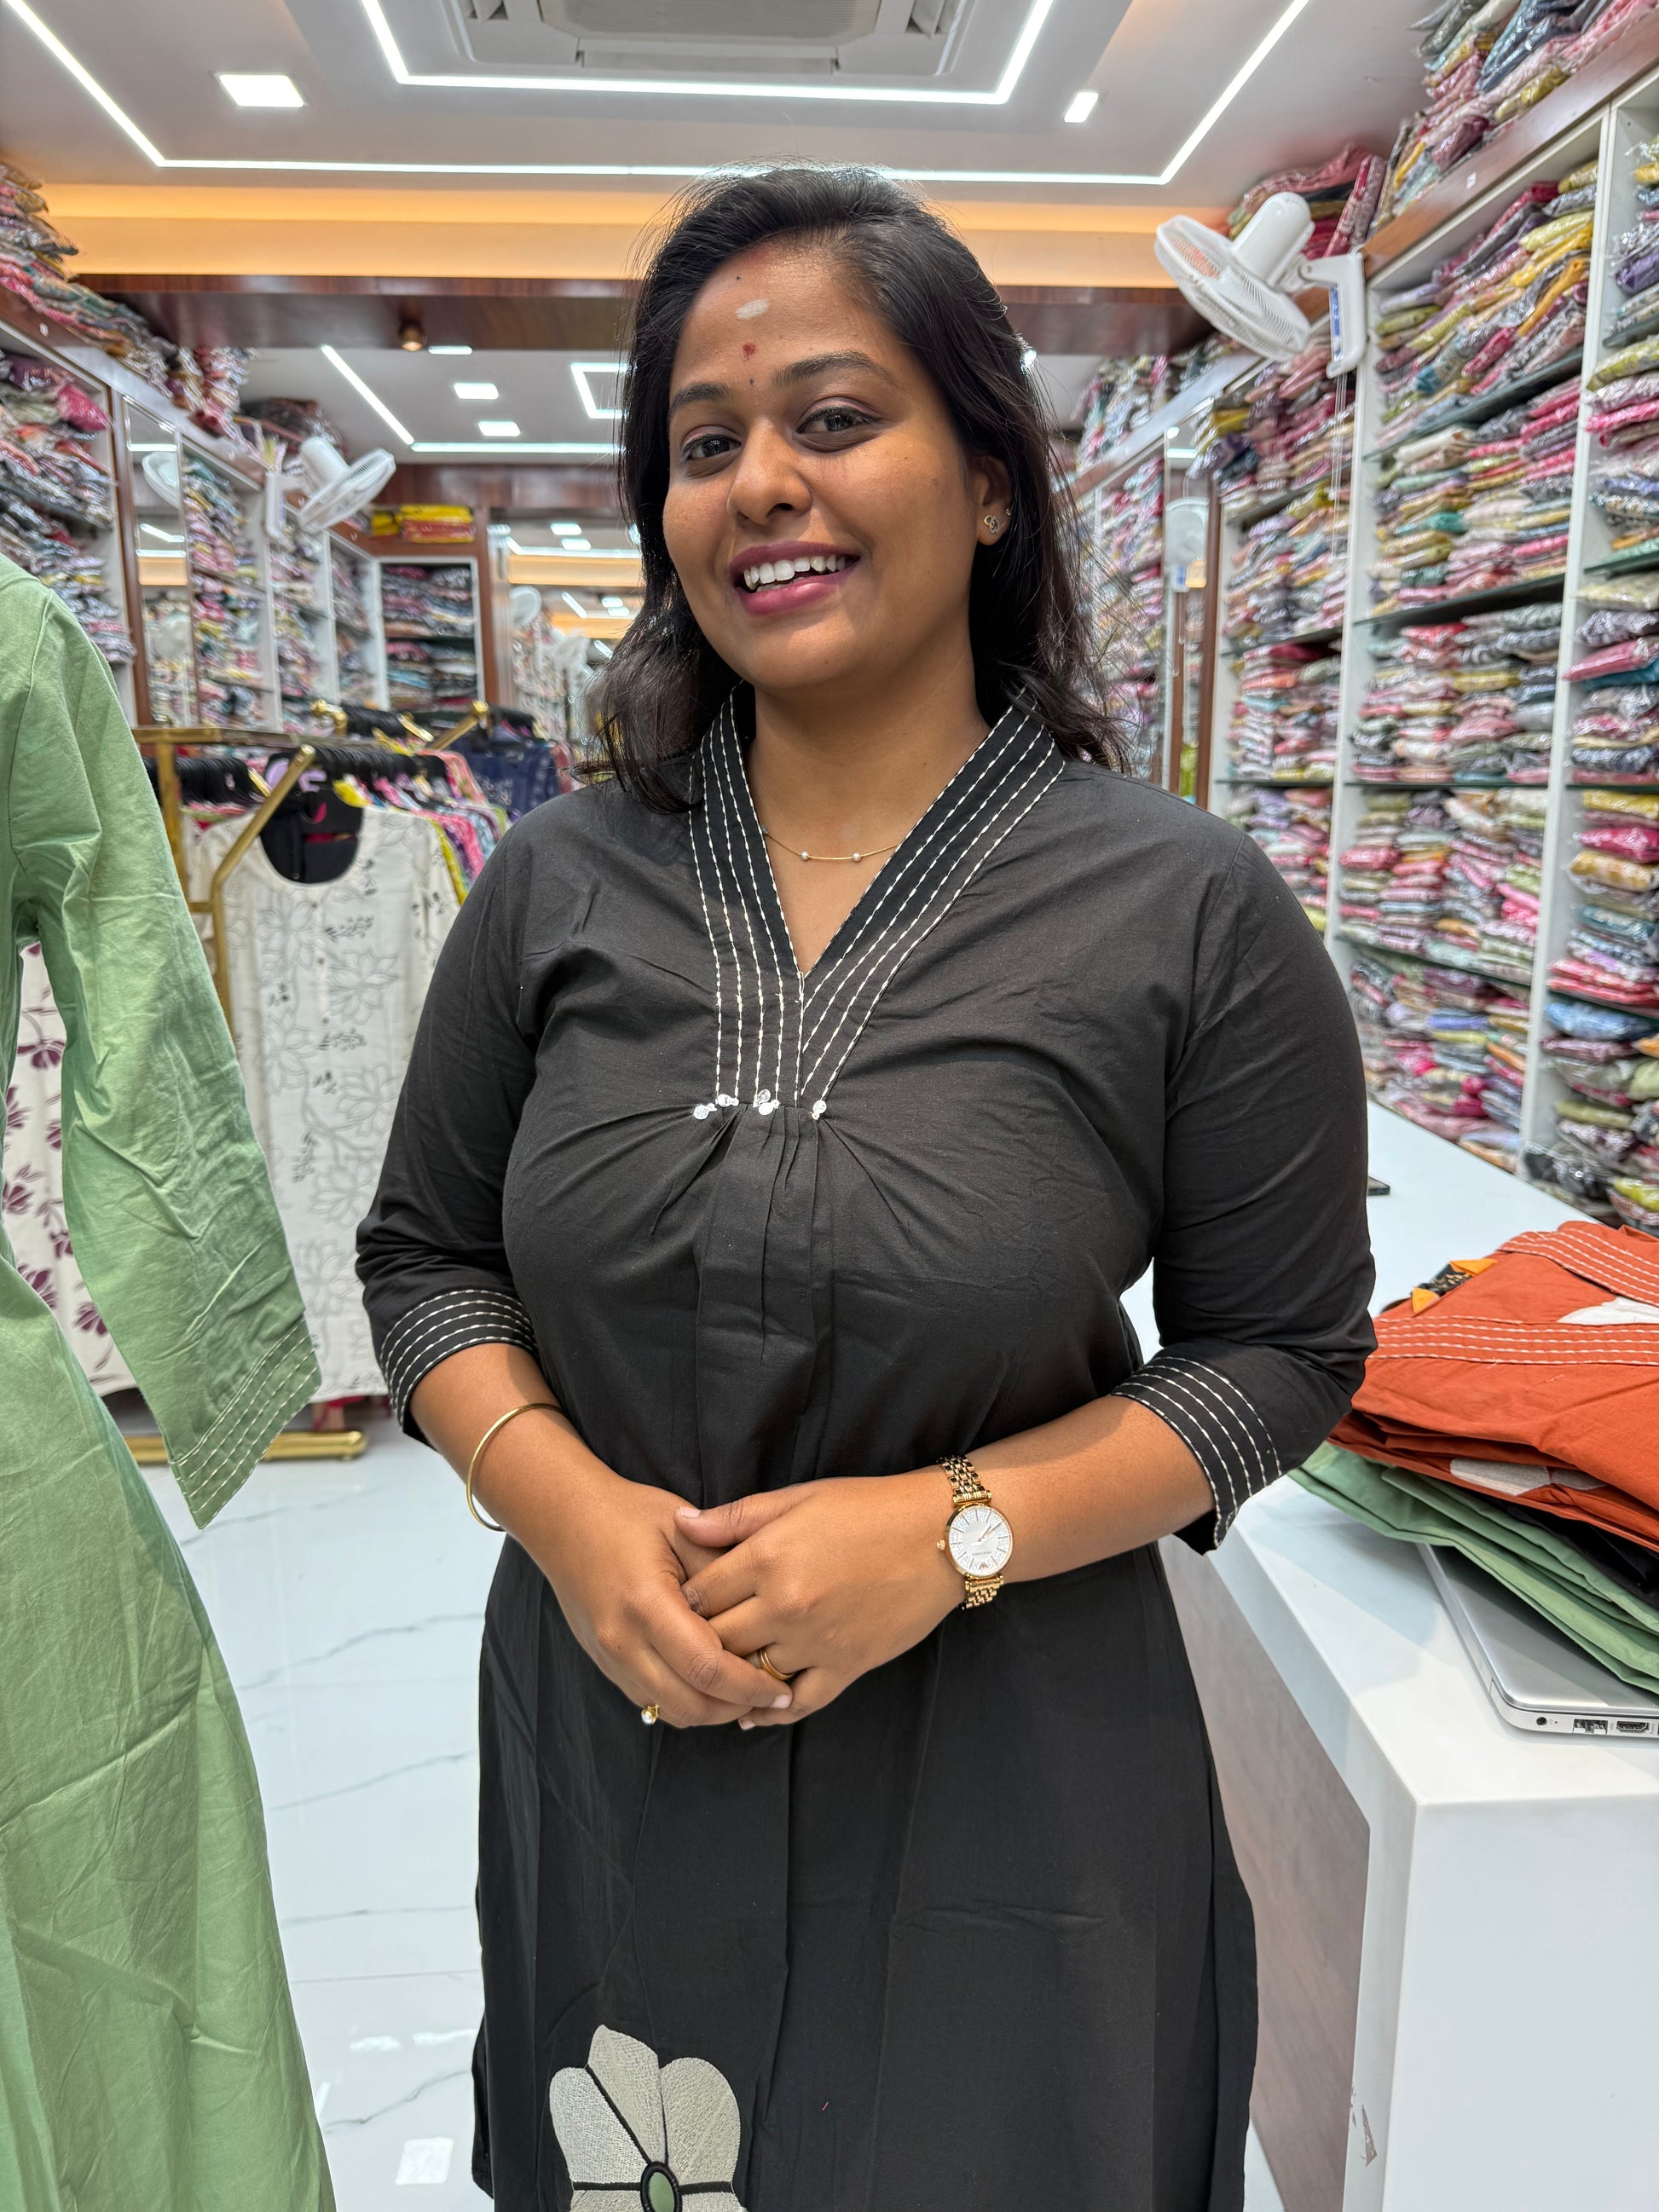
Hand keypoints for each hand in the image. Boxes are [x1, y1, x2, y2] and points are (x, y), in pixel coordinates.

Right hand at [516, 1463, 794, 1728]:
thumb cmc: (628, 1515)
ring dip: (712, 1711)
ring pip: (670, 1712)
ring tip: (746, 1692)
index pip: (707, 1667)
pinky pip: (651, 1701)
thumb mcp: (684, 1528)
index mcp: (646, 1603)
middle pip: (691, 1704)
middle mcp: (623, 1640)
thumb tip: (763, 1613)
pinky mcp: (606, 1664)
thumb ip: (724, 1571)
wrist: (565, 1518)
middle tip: (772, 1696)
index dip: (749, 1685)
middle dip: (737, 1707)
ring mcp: (610, 1657)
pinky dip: (686, 1702)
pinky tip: (711, 1684)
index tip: (780, 1688)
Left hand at [676, 1472, 958, 1728]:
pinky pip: (797, 1702)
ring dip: (730, 1676)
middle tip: (688, 1642)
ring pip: (749, 1674)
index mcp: (768, 1556)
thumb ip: (735, 1517)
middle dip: (697, 1641)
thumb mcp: (798, 1497)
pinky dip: (770, 1712)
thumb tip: (681, 1524)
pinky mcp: (846, 1667)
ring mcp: (817, 1641)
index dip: (682, 1601)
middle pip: (715, 1640)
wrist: (941, 1536)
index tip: (678, 1603)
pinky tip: (753, 1710)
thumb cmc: (868, 1508)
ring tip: (714, 1674)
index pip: (699, 1594)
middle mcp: (786, 1604)